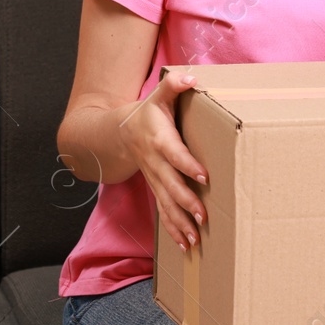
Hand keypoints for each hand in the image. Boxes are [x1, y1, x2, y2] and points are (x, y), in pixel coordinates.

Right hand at [119, 70, 208, 250]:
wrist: (119, 134)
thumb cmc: (147, 114)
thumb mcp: (159, 96)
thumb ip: (174, 85)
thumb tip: (191, 79)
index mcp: (159, 140)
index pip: (175, 154)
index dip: (188, 165)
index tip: (205, 176)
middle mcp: (155, 164)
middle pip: (171, 185)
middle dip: (187, 202)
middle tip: (203, 216)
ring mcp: (154, 179)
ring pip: (167, 204)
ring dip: (180, 223)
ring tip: (195, 239)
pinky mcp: (156, 189)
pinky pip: (163, 211)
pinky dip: (173, 229)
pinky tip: (185, 245)